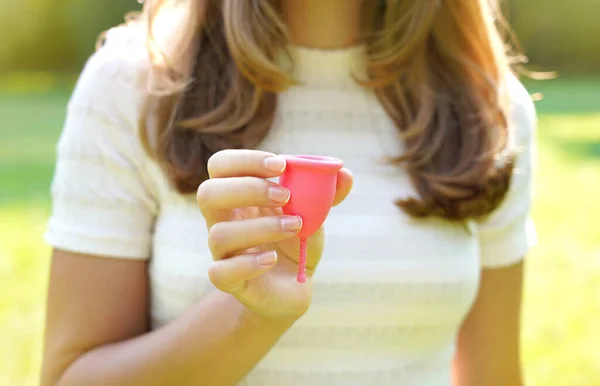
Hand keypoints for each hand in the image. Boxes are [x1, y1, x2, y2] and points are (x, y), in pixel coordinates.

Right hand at [197, 150, 352, 320]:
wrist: (292, 286)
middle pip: (208, 193)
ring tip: (295, 226)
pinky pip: (220, 272)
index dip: (246, 160)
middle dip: (248, 189)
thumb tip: (343, 173)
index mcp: (238, 195)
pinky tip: (273, 259)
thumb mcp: (313, 213)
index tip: (281, 166)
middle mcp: (223, 220)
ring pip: (219, 234)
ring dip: (261, 227)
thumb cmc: (295, 241)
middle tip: (285, 196)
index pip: (221, 165)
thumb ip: (326, 193)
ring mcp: (222, 252)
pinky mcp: (228, 281)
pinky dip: (249, 264)